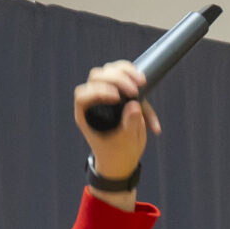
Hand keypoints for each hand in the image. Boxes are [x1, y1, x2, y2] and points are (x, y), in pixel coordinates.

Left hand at [73, 61, 158, 185]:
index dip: (98, 91)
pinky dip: (136, 79)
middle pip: (97, 77)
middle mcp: (92, 101)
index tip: (116, 98)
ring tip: (142, 82)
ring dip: (126, 72)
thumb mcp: (126, 143)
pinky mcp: (118, 89)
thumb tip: (135, 106)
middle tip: (135, 91)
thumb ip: (129, 125)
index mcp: (86, 115)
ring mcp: (104, 92)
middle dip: (117, 79)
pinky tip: (146, 89)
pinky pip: (125, 74)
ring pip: (110, 70)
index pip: (84, 94)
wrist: (123, 158)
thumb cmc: (118, 153)